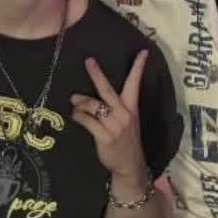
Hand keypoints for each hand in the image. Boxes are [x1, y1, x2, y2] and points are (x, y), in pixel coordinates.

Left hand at [72, 51, 149, 183]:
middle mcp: (124, 114)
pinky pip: (86, 120)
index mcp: (131, 108)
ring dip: (80, 103)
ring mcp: (114, 126)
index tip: (143, 52)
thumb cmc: (125, 141)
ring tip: (74, 102)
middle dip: (97, 74)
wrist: (129, 165)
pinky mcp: (104, 136)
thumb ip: (107, 109)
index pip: (135, 84)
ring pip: (92, 105)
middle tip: (89, 61)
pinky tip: (76, 116)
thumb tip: (79, 96)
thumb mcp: (124, 122)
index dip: (138, 68)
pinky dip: (78, 116)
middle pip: (107, 90)